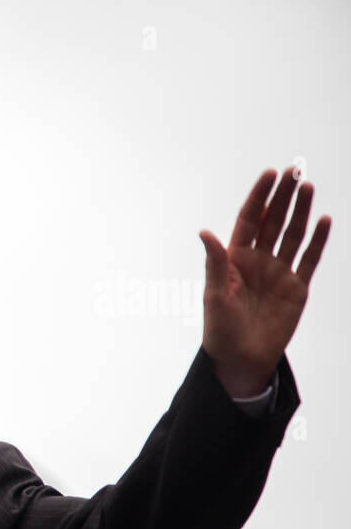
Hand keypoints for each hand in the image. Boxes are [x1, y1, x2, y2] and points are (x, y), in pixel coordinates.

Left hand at [200, 166, 330, 396]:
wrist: (240, 359)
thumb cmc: (220, 329)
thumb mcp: (215, 296)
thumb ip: (215, 264)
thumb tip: (205, 233)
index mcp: (235, 260)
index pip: (249, 220)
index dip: (259, 197)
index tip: (270, 174)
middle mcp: (258, 261)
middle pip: (273, 221)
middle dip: (283, 196)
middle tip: (295, 169)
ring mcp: (278, 272)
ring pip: (292, 234)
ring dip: (301, 211)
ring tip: (308, 186)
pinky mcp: (296, 288)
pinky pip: (309, 259)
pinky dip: (317, 240)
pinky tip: (323, 219)